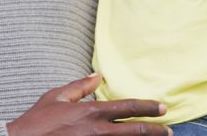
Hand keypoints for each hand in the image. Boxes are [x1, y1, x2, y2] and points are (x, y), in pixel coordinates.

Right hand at [6, 73, 170, 135]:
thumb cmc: (37, 121)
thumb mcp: (57, 96)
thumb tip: (97, 76)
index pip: (127, 108)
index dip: (147, 107)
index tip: (162, 108)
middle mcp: (97, 130)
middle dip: (155, 130)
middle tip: (168, 131)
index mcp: (91, 112)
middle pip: (134, 131)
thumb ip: (80, 86)